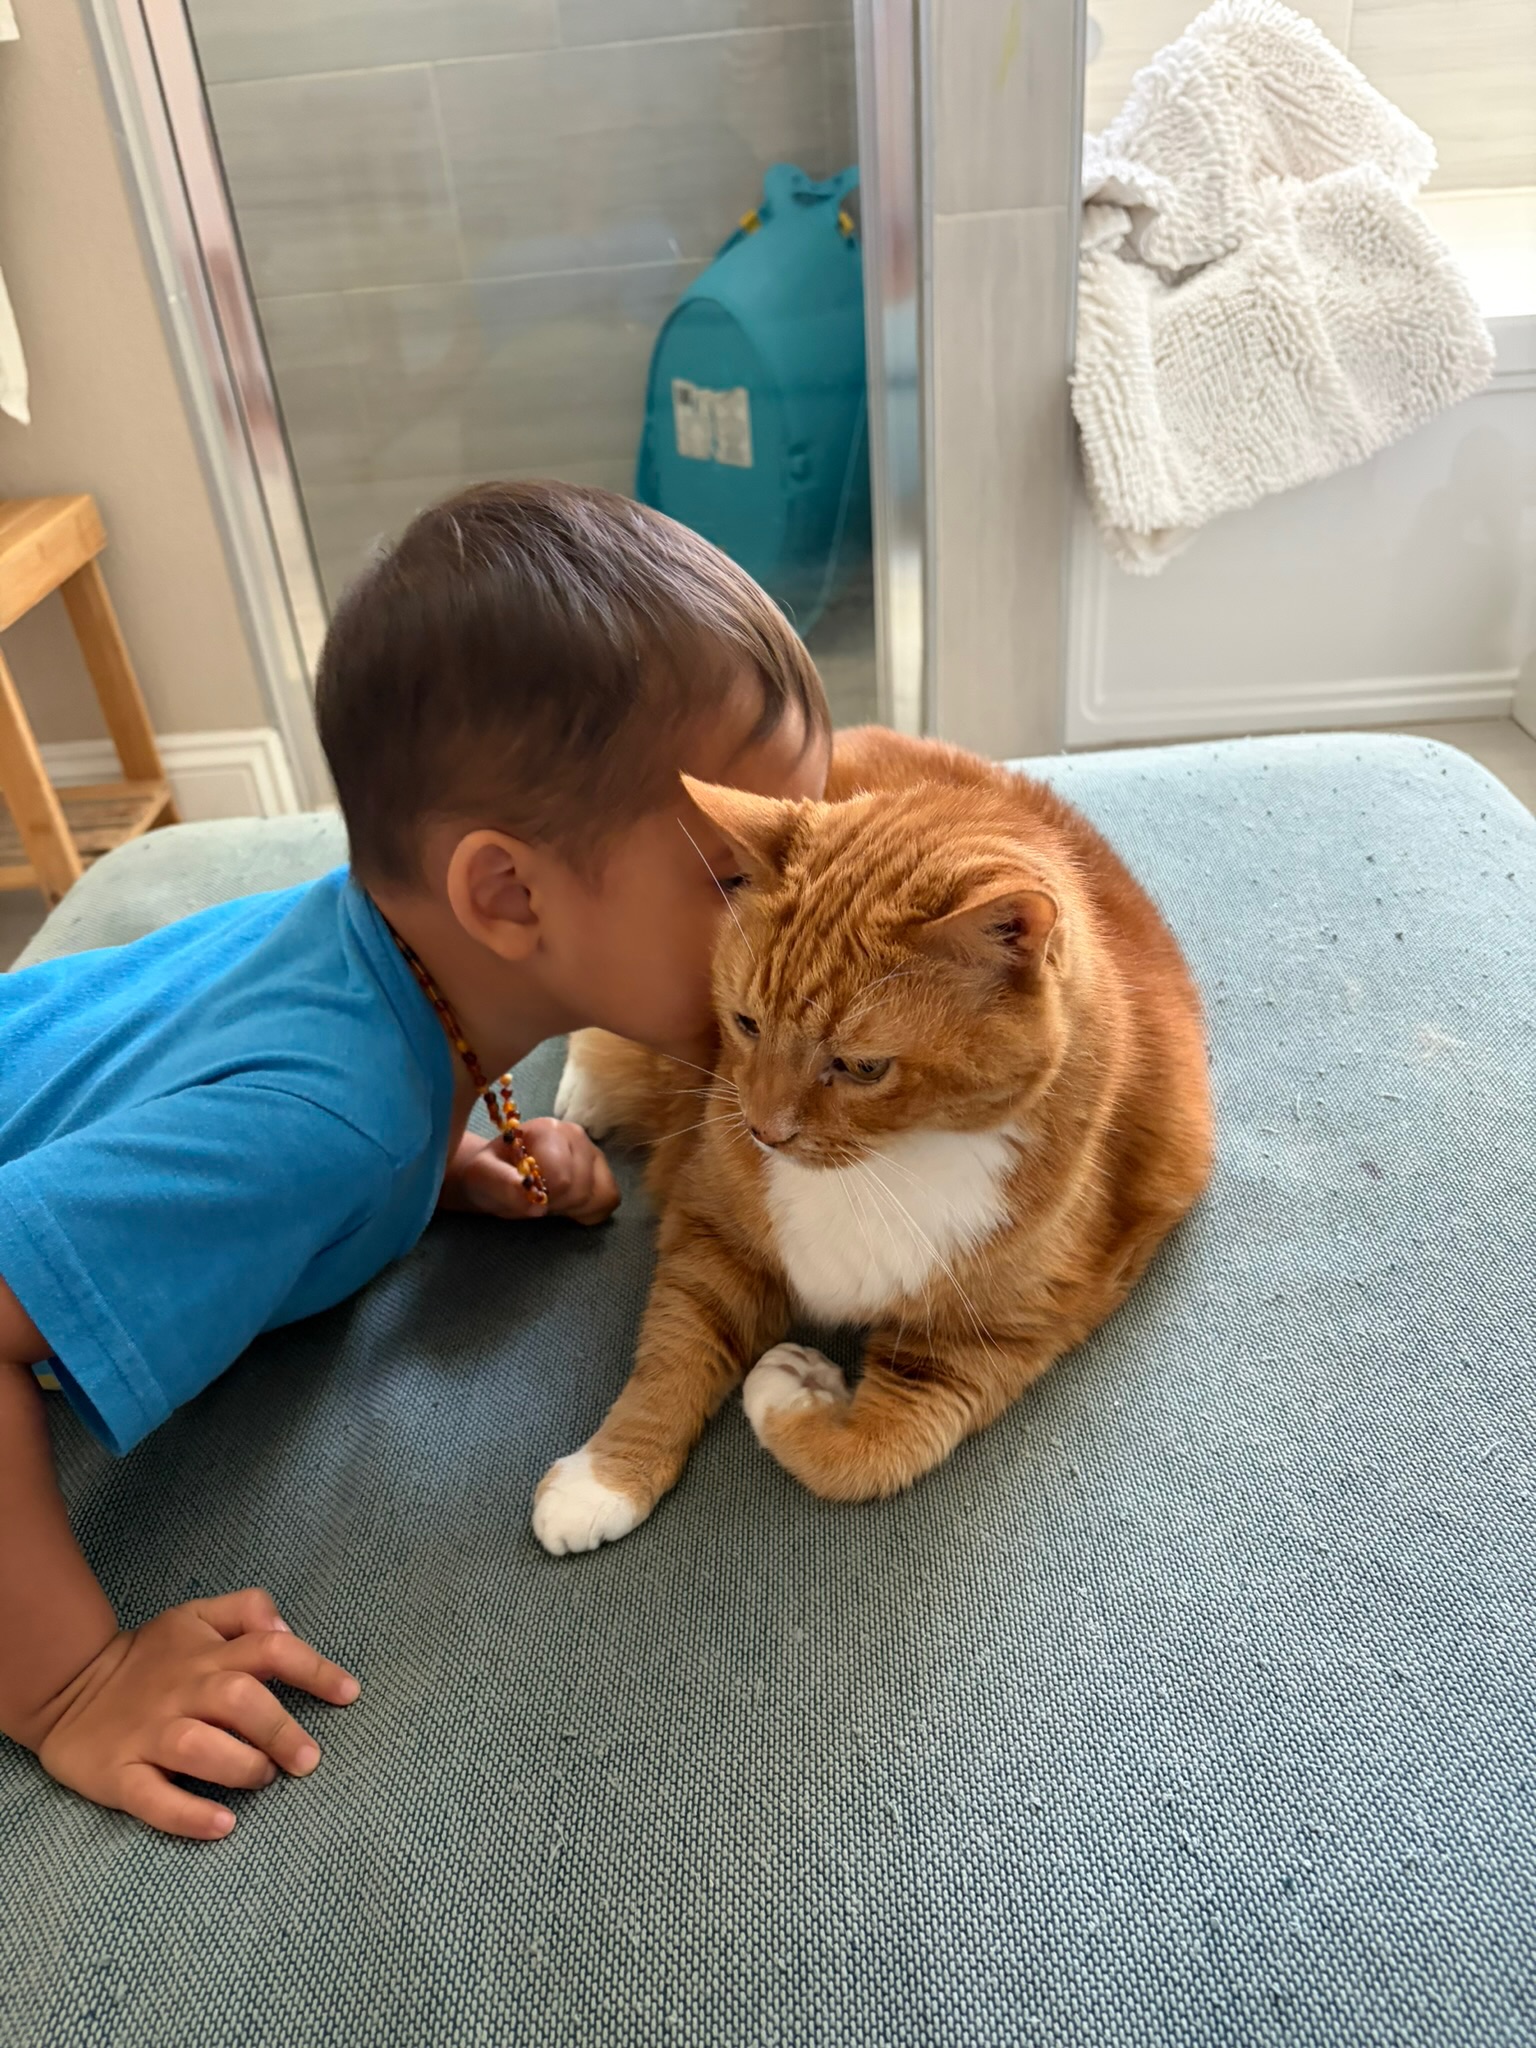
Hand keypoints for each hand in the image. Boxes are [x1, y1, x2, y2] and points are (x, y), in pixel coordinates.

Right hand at [33, 1588, 358, 1839]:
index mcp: (207, 1654)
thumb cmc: (150, 1658)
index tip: (349, 1694)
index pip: (269, 1649)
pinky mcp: (119, 1775)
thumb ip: (245, 1610)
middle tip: (307, 1760)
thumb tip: (286, 1628)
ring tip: (262, 1779)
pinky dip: (189, 1815)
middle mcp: (182, 1691)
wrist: (67, 1688)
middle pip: (238, 1699)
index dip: (313, 1669)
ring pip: (198, 1747)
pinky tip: (223, 1825)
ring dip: (239, 1766)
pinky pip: (153, 1799)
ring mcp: (149, 1735)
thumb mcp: (195, 1616)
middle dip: (279, 1728)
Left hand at [440, 1120, 619, 1225]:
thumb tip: (536, 1205)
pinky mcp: (602, 1168)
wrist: (496, 1170)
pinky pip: (610, 1197)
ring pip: (600, 1193)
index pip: (561, 1177)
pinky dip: (592, 1209)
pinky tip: (569, 1205)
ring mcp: (593, 1151)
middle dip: (558, 1203)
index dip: (544, 1198)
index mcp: (547, 1130)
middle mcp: (576, 1135)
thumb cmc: (490, 1172)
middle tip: (537, 1200)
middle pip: (582, 1187)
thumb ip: (502, 1185)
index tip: (526, 1197)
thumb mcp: (482, 1176)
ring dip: (574, 1207)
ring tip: (552, 1200)